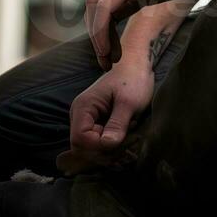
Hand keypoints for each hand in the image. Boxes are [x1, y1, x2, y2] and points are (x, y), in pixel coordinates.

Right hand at [56, 61, 154, 175]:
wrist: (136, 65)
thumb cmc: (133, 79)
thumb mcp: (129, 102)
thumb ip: (118, 123)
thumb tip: (108, 145)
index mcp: (83, 108)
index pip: (80, 140)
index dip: (98, 146)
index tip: (119, 139)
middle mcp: (80, 116)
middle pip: (82, 148)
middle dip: (105, 151)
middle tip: (128, 141)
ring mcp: (87, 121)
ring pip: (91, 149)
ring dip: (110, 151)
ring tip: (129, 137)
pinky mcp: (96, 124)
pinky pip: (98, 144)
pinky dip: (112, 147)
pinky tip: (126, 138)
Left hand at [85, 0, 210, 70]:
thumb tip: (145, 13)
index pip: (101, 8)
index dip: (102, 32)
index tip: (112, 55)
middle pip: (92, 8)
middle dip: (95, 36)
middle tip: (106, 61)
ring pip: (93, 8)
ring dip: (96, 37)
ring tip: (107, 60)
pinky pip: (103, 9)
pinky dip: (100, 30)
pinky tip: (108, 49)